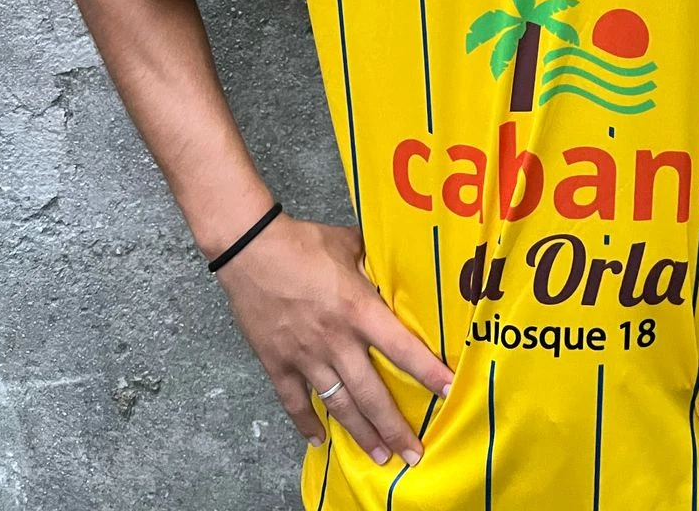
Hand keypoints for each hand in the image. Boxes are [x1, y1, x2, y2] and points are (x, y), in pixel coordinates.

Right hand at [216, 215, 452, 465]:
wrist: (250, 250)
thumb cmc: (303, 242)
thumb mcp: (349, 245)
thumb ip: (374, 260)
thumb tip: (398, 258)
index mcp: (358, 310)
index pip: (402, 348)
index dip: (427, 371)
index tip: (449, 391)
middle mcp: (336, 341)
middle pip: (371, 393)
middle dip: (394, 427)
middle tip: (413, 452)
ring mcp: (305, 356)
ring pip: (339, 405)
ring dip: (361, 434)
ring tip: (380, 456)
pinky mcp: (277, 363)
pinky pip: (294, 402)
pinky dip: (305, 424)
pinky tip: (319, 441)